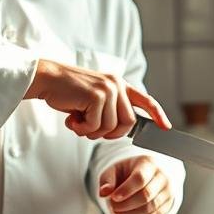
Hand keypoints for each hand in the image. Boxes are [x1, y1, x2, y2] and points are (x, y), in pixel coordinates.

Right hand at [25, 58, 170, 138]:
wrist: (47, 79)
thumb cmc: (68, 93)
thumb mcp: (94, 99)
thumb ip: (110, 109)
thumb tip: (121, 130)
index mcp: (119, 84)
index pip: (145, 100)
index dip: (157, 114)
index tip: (166, 127)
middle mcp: (116, 85)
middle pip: (128, 123)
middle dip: (111, 134)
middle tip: (90, 130)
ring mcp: (108, 89)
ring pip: (111, 127)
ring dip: (91, 132)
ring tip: (77, 122)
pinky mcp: (96, 96)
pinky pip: (95, 126)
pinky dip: (81, 129)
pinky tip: (71, 120)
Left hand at [98, 155, 173, 213]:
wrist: (149, 174)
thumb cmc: (128, 172)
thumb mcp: (115, 169)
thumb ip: (107, 179)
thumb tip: (104, 193)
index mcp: (149, 164)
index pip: (140, 178)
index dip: (126, 190)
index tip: (113, 198)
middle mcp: (163, 177)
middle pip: (146, 195)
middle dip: (126, 205)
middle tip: (113, 207)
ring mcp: (168, 191)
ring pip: (150, 208)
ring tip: (118, 211)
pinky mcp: (169, 204)